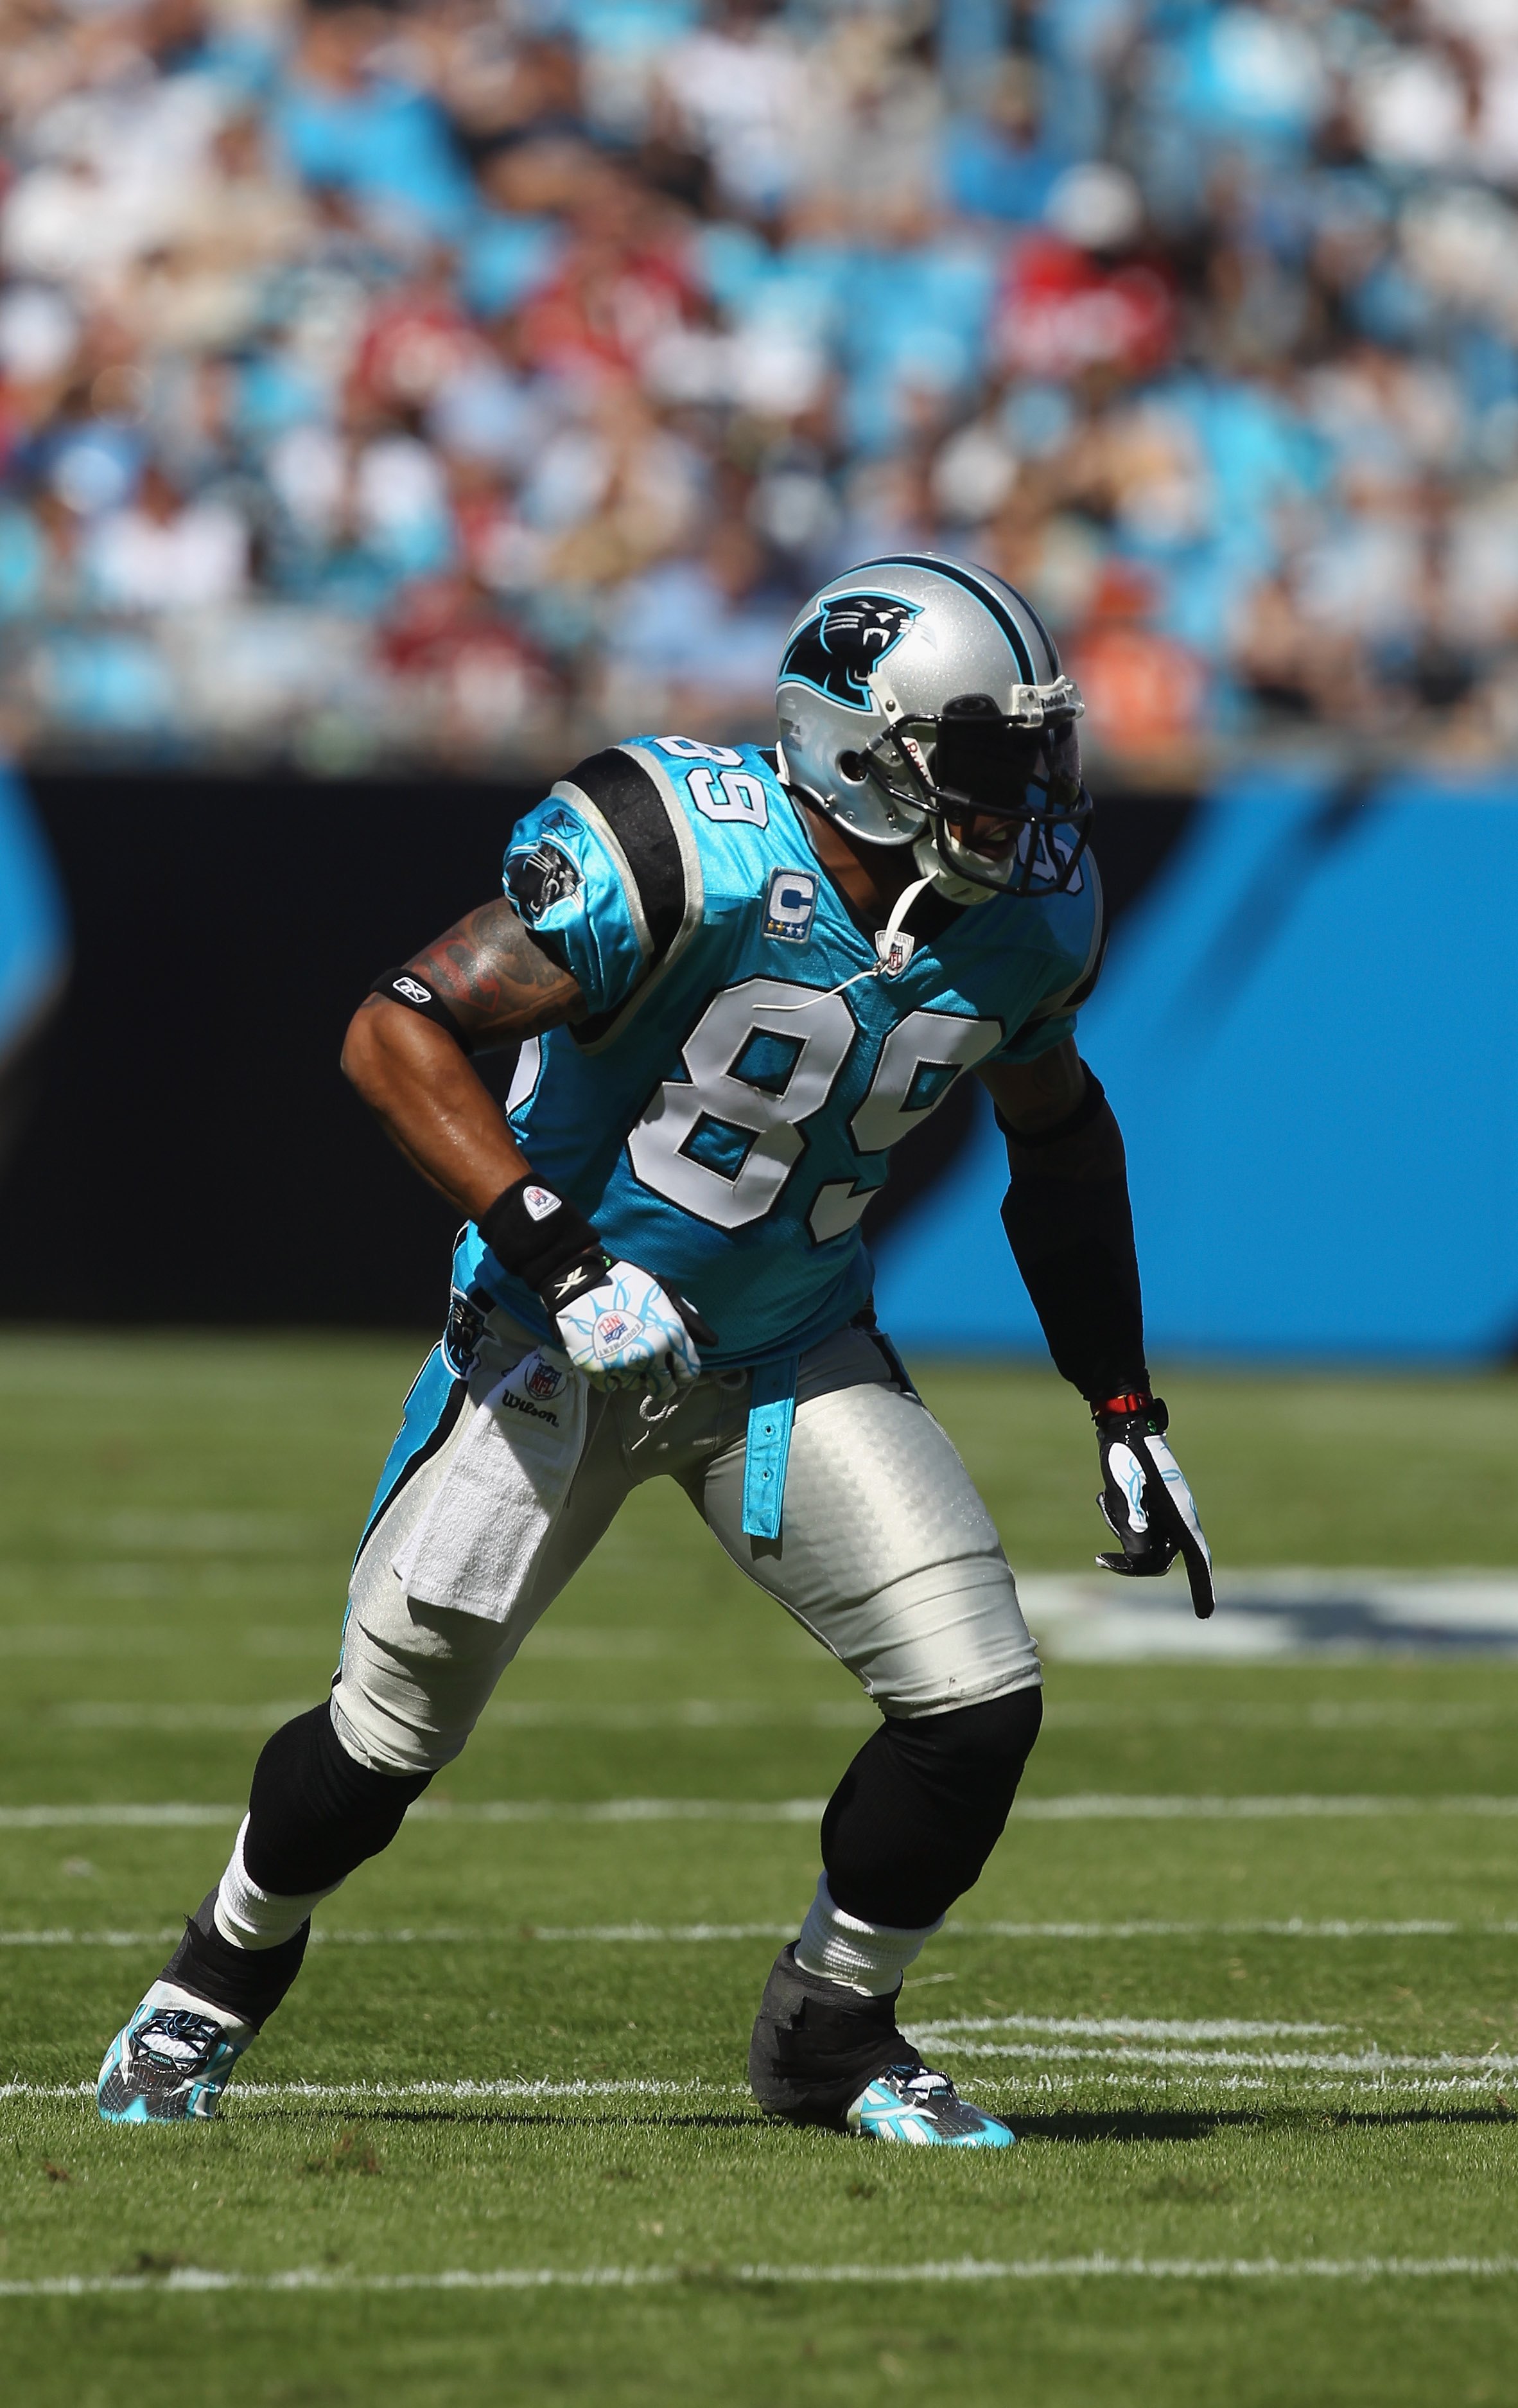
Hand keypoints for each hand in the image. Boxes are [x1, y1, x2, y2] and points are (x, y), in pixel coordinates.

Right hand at [548, 1257, 714, 1401]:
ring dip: (634, 1375)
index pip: (689, 1372)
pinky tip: (608, 1357)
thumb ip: (689, 1318)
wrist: (580, 1284)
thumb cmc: (627, 1283)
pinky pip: (613, 1387)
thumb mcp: (664, 1292)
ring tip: (624, 1352)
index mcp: (672, 1335)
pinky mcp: (599, 1373)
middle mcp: (652, 1356)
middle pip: (665, 1390)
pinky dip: (612, 1376)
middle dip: (661, 1381)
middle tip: (650, 1367)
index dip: (683, 1370)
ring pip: (637, 1387)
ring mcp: (624, 1367)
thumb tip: (712, 1342)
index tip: (674, 1365)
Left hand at [1093, 1394, 1214, 1619]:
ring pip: (1143, 1542)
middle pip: (1158, 1558)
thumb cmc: (1128, 1456)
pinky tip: (1107, 1496)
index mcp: (1181, 1516)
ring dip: (1121, 1531)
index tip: (1204, 1615)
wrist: (1125, 1425)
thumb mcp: (1128, 1492)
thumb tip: (1139, 1557)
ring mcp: (1164, 1512)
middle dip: (1131, 1560)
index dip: (1203, 1588)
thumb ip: (1135, 1525)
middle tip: (1100, 1559)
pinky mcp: (1150, 1505)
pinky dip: (1119, 1518)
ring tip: (1108, 1499)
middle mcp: (1177, 1518)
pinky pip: (1135, 1527)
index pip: (1198, 1561)